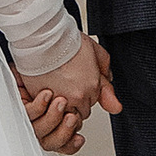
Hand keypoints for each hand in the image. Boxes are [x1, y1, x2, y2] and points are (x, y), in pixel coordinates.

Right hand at [17, 33, 120, 154]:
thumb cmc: (66, 41)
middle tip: (66, 89)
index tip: (77, 87)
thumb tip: (115, 102)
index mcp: (93, 87)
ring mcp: (59, 101)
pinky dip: (46, 107)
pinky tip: (44, 96)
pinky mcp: (41, 101)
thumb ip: (106, 75)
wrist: (43, 37)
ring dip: (60, 109)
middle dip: (74, 104)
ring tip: (55, 94)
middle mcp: (78, 97)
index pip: (91, 104)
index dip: (84, 96)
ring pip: (63, 117)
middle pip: (79, 113)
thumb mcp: (96, 53)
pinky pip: (47, 114)